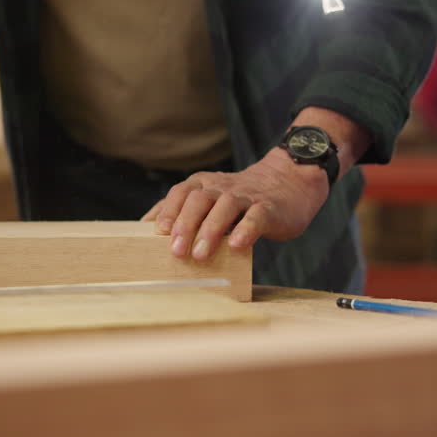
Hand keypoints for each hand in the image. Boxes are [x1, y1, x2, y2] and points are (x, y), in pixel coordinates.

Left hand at [142, 148, 328, 259]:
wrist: (290, 182)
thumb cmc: (240, 200)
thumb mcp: (210, 199)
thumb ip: (183, 210)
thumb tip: (146, 227)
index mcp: (204, 185)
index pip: (180, 193)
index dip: (168, 211)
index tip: (157, 232)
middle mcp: (222, 187)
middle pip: (199, 199)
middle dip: (185, 224)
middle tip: (176, 251)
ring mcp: (247, 196)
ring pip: (225, 206)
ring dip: (210, 230)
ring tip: (200, 254)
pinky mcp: (269, 208)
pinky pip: (256, 216)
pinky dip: (245, 229)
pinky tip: (237, 245)